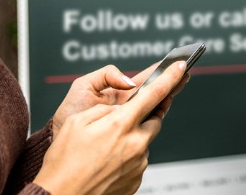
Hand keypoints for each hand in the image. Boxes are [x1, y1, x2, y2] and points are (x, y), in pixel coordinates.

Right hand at [34, 62, 186, 194]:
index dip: (171, 77)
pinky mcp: (136, 179)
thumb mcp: (77, 122)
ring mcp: (138, 164)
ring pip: (145, 140)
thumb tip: (119, 110)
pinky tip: (107, 161)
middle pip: (155, 118)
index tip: (181, 66)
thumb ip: (105, 109)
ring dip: (133, 137)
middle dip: (147, 113)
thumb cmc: (64, 162)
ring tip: (106, 146)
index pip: (155, 94)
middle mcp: (135, 144)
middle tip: (129, 114)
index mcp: (121, 124)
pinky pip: (138, 160)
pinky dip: (128, 155)